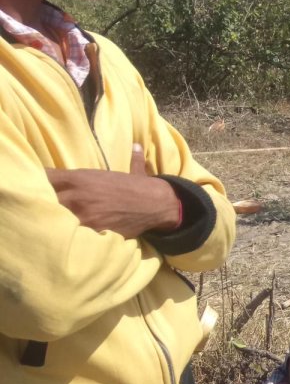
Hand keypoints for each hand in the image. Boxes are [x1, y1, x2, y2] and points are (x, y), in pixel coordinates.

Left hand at [46, 145, 178, 238]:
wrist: (157, 204)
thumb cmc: (141, 187)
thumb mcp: (129, 169)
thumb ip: (128, 159)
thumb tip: (138, 146)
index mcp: (79, 178)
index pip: (43, 178)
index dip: (38, 182)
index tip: (41, 186)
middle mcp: (76, 195)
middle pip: (43, 200)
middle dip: (44, 203)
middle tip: (50, 207)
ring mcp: (81, 215)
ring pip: (54, 219)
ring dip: (55, 221)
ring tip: (57, 223)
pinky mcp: (90, 231)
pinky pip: (70, 235)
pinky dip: (69, 235)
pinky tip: (71, 236)